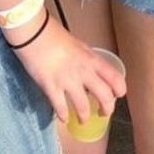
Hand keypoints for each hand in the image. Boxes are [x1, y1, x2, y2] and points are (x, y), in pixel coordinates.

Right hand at [9, 16, 125, 122]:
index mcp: (92, 59)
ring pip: (83, 107)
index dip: (120, 90)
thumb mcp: (77, 45)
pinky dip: (63, 116)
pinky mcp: (51, 88)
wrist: (33, 33)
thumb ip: (85, 59)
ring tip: (82, 120)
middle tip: (103, 113)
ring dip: (84, 117)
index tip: (117, 96)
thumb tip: (88, 69)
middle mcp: (84, 72)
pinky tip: (63, 118)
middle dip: (107, 109)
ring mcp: (68, 81)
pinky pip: (60, 108)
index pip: (115, 78)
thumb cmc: (53, 34)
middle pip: (105, 97)